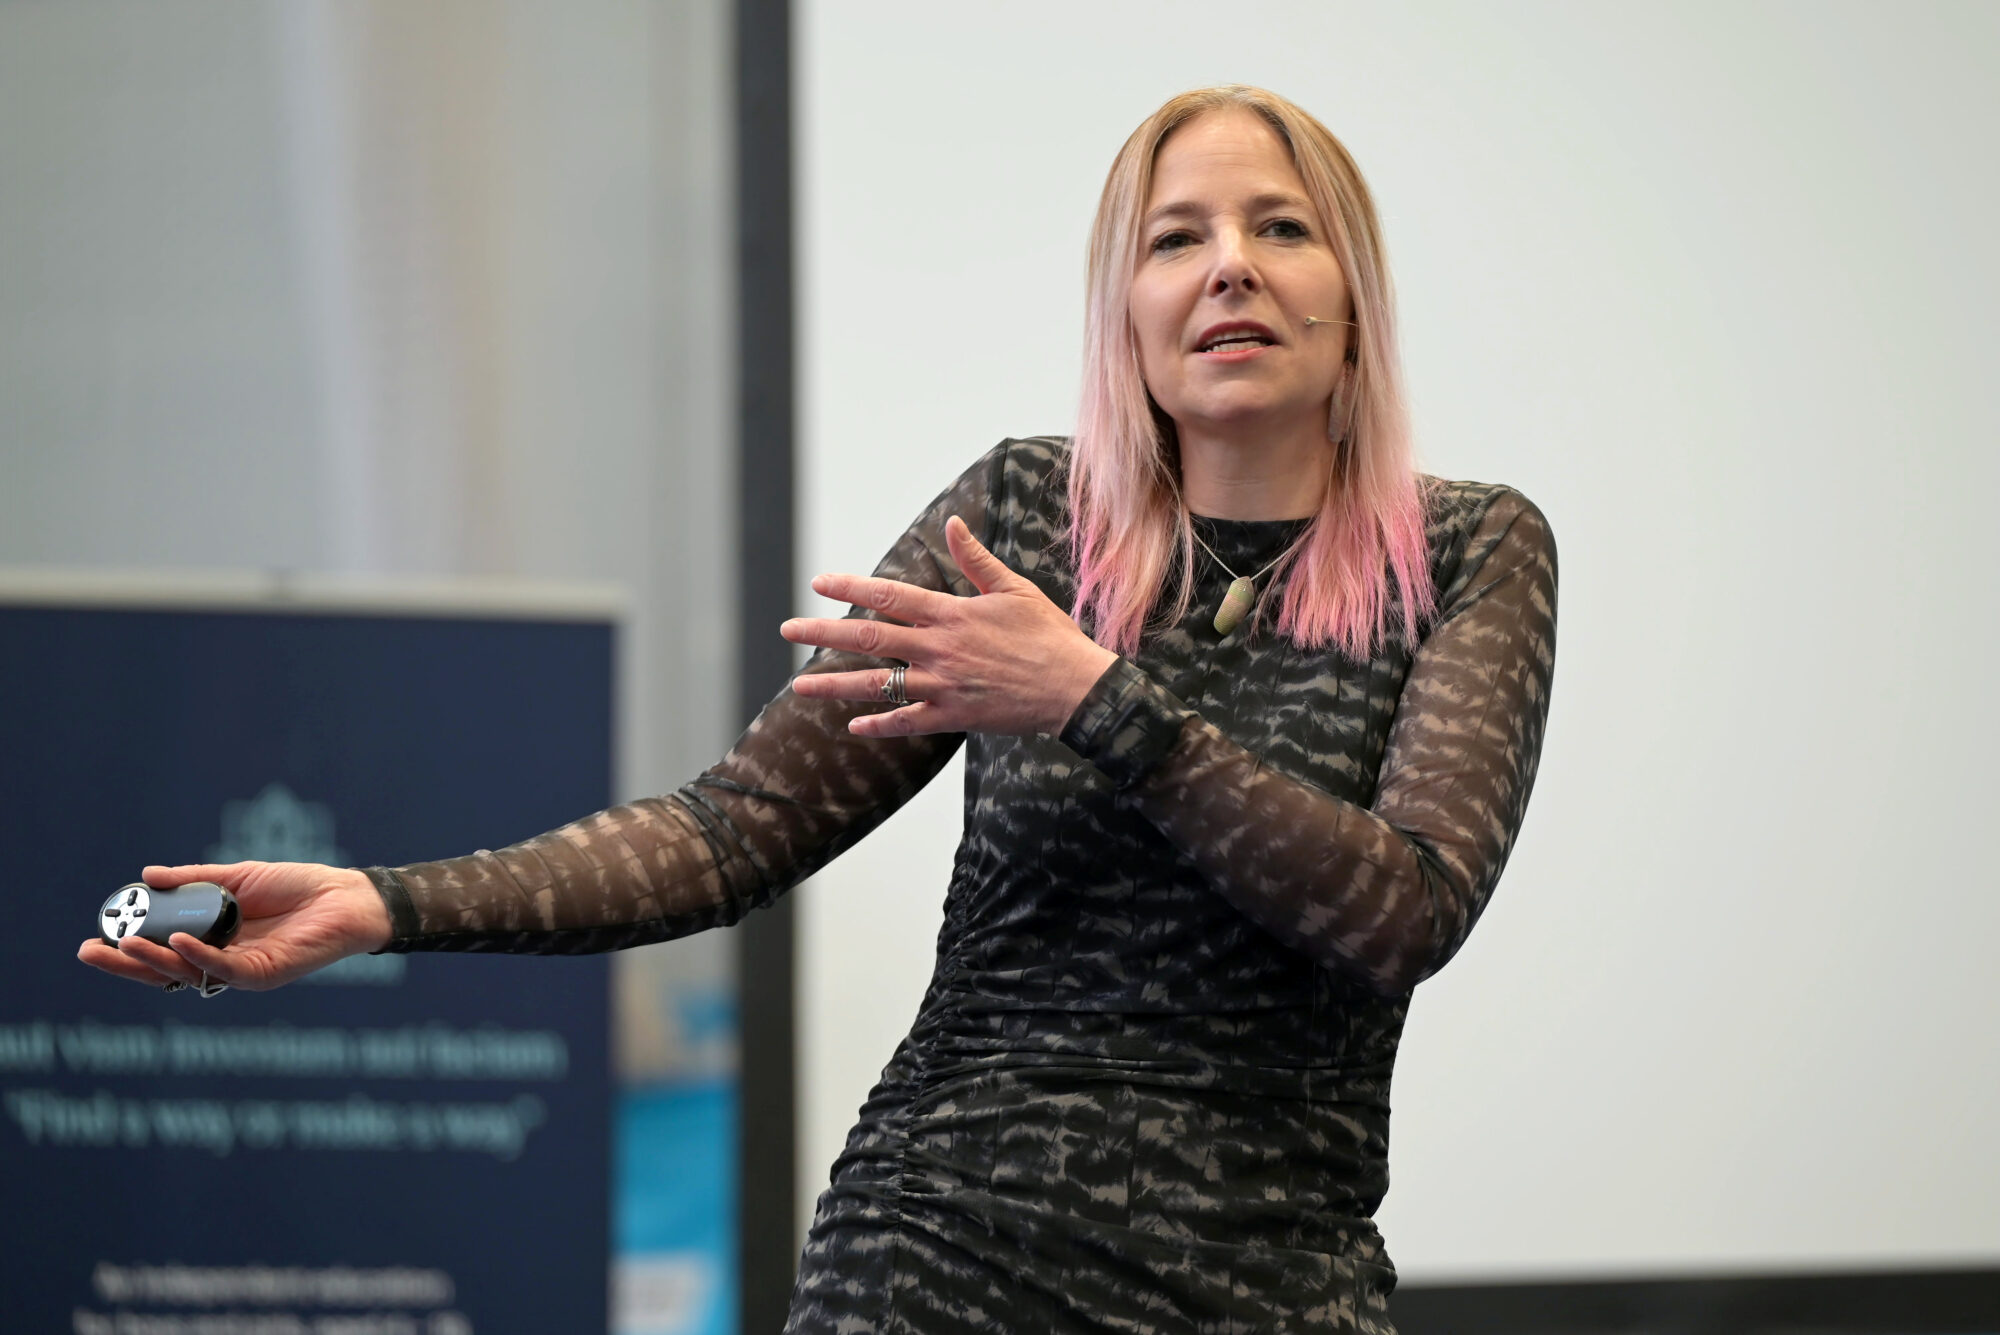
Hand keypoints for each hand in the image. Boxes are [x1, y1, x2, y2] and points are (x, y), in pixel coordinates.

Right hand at [77, 861, 394, 992]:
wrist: (346, 893)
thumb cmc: (296, 886)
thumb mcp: (236, 878)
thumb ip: (193, 881)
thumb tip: (146, 876)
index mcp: (213, 940)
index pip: (161, 951)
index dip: (128, 947)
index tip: (95, 936)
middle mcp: (223, 961)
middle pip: (165, 970)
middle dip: (126, 963)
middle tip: (89, 951)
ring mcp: (242, 971)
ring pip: (190, 973)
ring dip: (155, 960)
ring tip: (125, 943)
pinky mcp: (266, 973)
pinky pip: (227, 969)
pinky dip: (201, 957)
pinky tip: (179, 943)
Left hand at [782, 514, 1118, 737]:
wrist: (1074, 688)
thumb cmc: (1049, 635)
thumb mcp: (1014, 589)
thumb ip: (976, 560)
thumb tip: (952, 524)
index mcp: (951, 614)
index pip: (888, 595)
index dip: (850, 588)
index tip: (819, 583)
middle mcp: (938, 649)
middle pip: (868, 639)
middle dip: (822, 634)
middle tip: (787, 630)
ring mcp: (942, 686)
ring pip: (877, 685)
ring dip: (833, 686)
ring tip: (798, 688)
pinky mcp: (953, 716)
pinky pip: (907, 722)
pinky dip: (879, 725)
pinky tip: (853, 726)